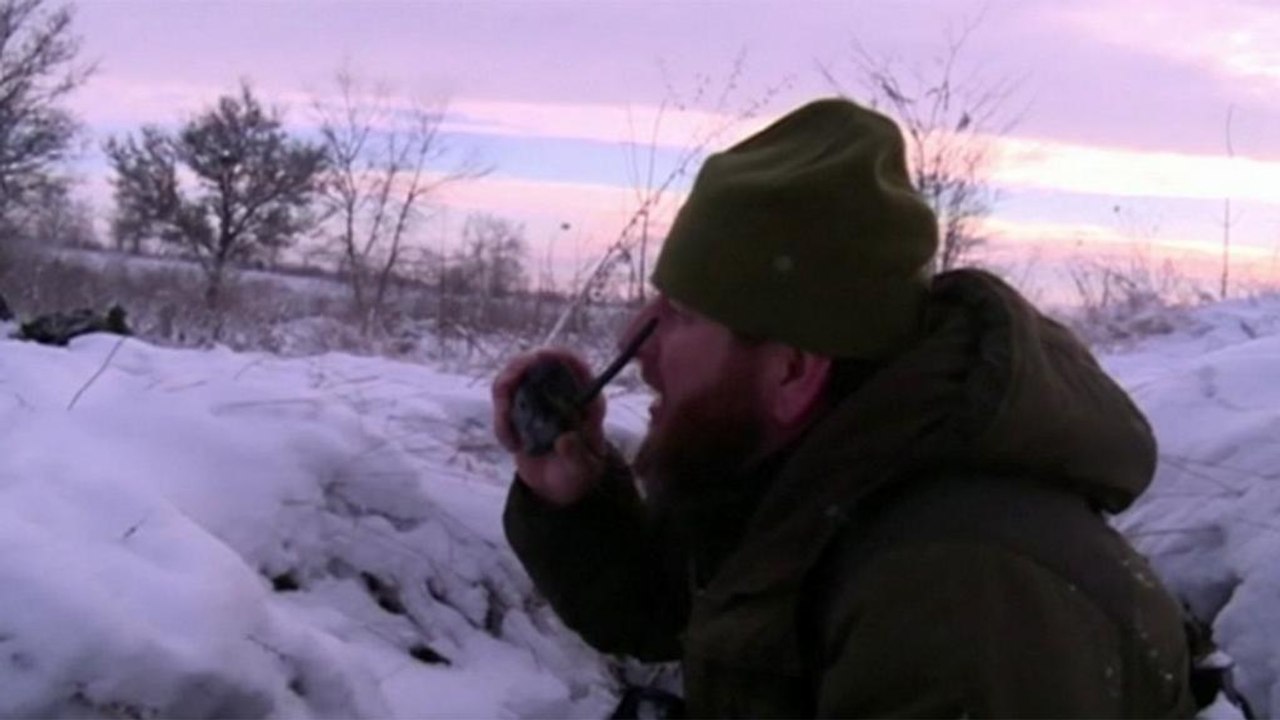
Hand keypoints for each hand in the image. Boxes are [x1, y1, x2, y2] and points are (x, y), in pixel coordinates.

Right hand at [492, 349, 606, 505]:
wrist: (559, 489)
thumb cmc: (580, 474)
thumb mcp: (583, 469)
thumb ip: (576, 455)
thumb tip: (564, 440)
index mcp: (585, 398)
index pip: (575, 364)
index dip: (558, 354)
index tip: (538, 356)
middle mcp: (560, 392)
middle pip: (536, 362)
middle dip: (518, 368)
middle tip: (505, 387)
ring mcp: (537, 399)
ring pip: (513, 378)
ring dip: (503, 397)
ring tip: (507, 429)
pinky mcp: (518, 411)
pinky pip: (502, 403)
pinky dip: (499, 421)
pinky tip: (510, 445)